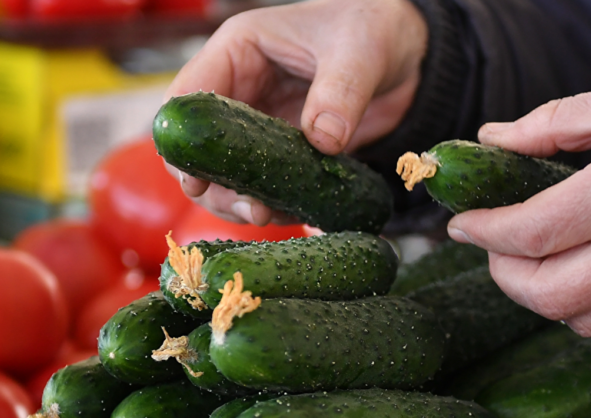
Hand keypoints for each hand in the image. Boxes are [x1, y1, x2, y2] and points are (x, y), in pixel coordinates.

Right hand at [162, 0, 427, 225]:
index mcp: (239, 51)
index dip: (183, 142)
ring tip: (271, 215)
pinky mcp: (284, 152)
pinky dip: (273, 204)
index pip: (188, 98)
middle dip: (213, 185)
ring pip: (227, 174)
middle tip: (249, 208)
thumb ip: (342, 92)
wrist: (407, 56)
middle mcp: (240, 91)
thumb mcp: (359, 52)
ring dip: (240, 201)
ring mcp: (259, 125)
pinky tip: (293, 214)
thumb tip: (323, 141)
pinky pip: (265, 185)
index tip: (197, 180)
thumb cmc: (373, 29)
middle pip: (200, 147)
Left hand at [448, 68, 590, 335]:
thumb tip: (490, 141)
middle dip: (504, 275)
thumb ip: (551, 124)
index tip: (462, 222)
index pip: (533, 233)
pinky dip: (586, 304)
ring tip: (534, 261)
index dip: (484, 233)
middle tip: (494, 247)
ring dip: (542, 297)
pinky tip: (582, 268)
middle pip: (549, 295)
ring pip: (582, 320)